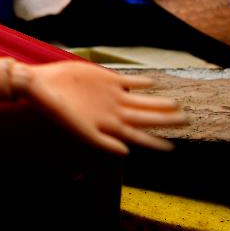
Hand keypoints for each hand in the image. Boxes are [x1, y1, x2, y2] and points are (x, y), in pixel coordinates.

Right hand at [12, 61, 186, 154]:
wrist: (41, 85)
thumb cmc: (56, 111)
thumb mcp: (79, 130)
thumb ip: (103, 142)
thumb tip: (127, 152)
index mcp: (109, 126)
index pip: (138, 137)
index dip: (155, 143)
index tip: (173, 147)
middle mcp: (115, 112)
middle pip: (146, 118)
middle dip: (167, 120)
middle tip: (187, 120)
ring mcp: (112, 95)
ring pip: (143, 101)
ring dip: (160, 103)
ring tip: (178, 105)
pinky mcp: (106, 78)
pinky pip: (129, 81)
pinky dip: (142, 82)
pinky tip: (154, 82)